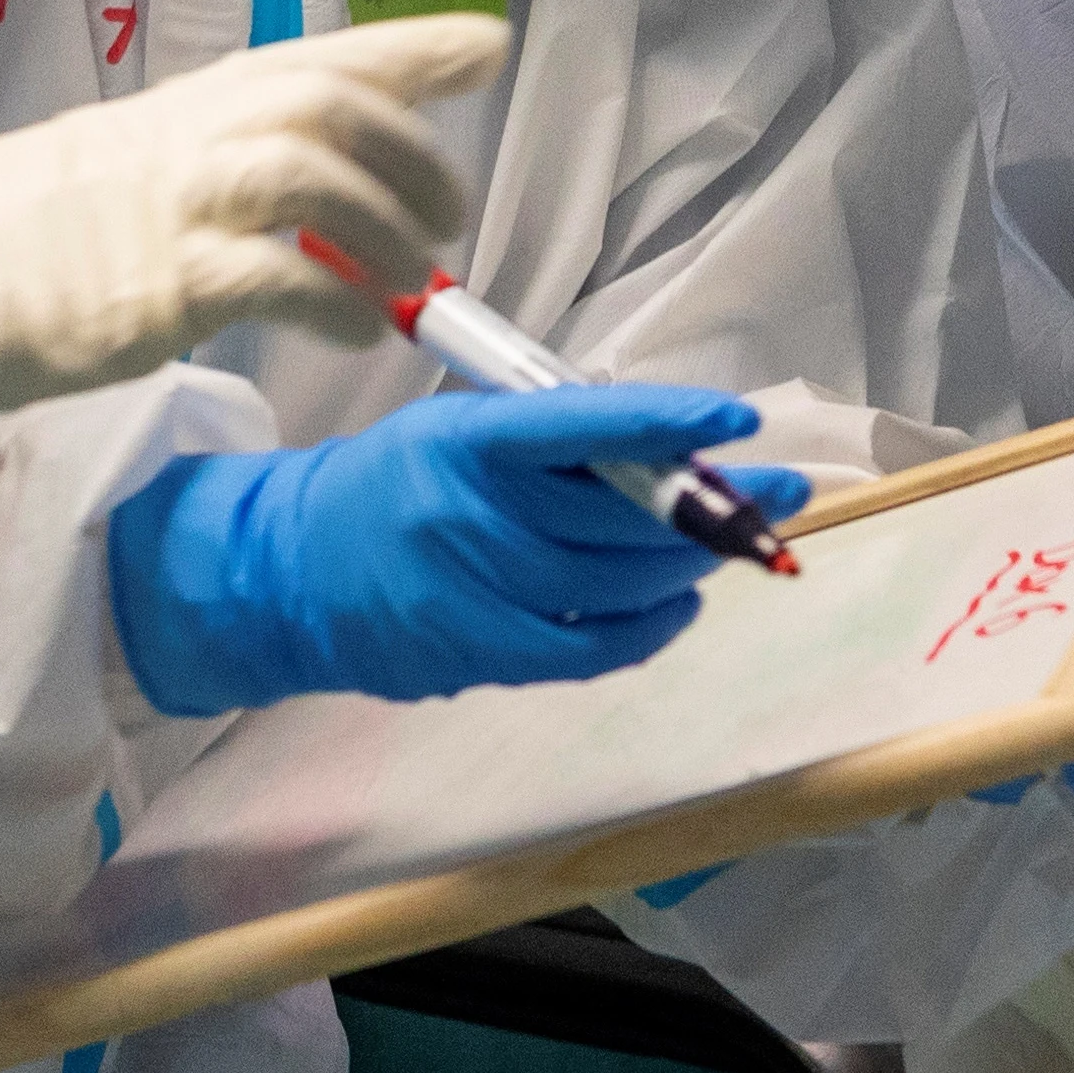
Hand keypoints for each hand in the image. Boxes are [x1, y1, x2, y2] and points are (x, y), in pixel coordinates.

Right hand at [0, 14, 506, 651]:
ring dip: (393, 221)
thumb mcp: (75, 205)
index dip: (401, 48)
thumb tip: (249, 224)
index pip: (301, 58)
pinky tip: (359, 329)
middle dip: (417, 148)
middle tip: (453, 219)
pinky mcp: (129, 292)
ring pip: (315, 170)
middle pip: (328, 102)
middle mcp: (160, 146)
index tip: (484, 40)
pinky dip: (340, 294)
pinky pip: (272, 273)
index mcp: (151, 121)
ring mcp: (144, 213)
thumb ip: (161, 198)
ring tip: (420, 283)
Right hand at [106, 385, 816, 715]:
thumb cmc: (399, 482)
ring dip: (691, 563)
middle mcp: (467, 515)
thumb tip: (671, 446)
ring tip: (731, 541)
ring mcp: (471, 593)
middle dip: (714, 504)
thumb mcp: (461, 428)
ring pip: (617, 583)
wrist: (291, 570)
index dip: (667, 421)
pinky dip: (651, 628)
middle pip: (618, 516)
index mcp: (464, 439)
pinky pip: (590, 648)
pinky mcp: (476, 654)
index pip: (580, 424)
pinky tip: (679, 602)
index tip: (739, 419)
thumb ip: (552, 436)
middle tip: (782, 491)